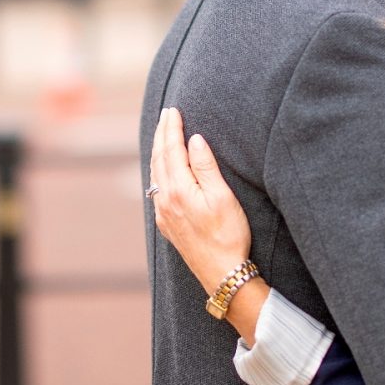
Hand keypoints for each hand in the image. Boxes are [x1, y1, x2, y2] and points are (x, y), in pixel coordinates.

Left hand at [148, 107, 252, 297]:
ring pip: (155, 174)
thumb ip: (205, 167)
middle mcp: (165, 200)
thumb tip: (194, 140)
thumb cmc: (229, 235)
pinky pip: (156, 189)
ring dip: (157, 151)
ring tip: (161, 135)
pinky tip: (162, 169)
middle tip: (165, 115)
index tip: (173, 110)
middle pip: (159, 159)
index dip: (172, 128)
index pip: (171, 149)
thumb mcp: (223, 197)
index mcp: (179, 190)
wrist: (222, 274)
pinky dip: (158, 171)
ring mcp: (163, 213)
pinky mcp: (166, 224)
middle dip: (161, 135)